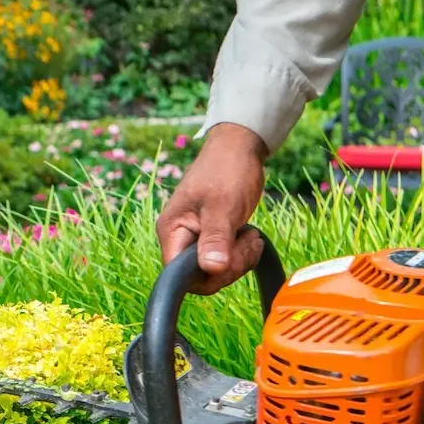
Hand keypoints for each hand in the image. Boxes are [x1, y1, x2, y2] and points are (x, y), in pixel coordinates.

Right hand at [154, 123, 267, 294]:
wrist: (238, 148)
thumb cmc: (226, 169)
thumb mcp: (223, 205)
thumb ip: (215, 238)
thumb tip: (212, 269)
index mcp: (172, 230)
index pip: (180, 274)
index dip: (207, 275)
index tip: (230, 258)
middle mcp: (178, 238)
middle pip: (199, 276)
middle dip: (228, 266)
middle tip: (247, 242)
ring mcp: (195, 238)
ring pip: (214, 270)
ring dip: (238, 259)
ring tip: (251, 236)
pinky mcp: (211, 237)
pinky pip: (224, 259)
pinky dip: (240, 254)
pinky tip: (251, 237)